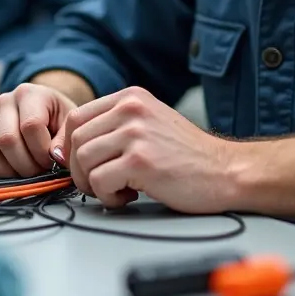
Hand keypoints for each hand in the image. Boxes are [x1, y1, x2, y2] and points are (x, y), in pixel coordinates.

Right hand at [0, 82, 77, 177]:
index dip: (42, 150)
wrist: (47, 113)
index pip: (31, 126)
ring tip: (29, 169)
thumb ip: (66, 140)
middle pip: (8, 140)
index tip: (53, 159)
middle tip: (42, 169)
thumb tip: (56, 157)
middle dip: (28, 164)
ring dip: (12, 169)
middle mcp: (5, 101)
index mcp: (29, 93)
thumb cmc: (60, 119)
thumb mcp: (70, 124)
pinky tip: (16, 170)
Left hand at [57, 86, 233, 212]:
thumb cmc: (188, 156)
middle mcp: (131, 109)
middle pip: (75, 140)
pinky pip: (99, 181)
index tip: (82, 166)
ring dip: (93, 185)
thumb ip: (114, 128)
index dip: (70, 147)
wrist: (226, 171)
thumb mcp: (150, 124)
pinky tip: (128, 197)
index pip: (76, 117)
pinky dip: (107, 197)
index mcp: (131, 98)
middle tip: (100, 184)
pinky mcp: (140, 161)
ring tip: (117, 191)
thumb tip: (68, 149)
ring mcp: (136, 134)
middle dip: (79, 170)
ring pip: (82, 160)